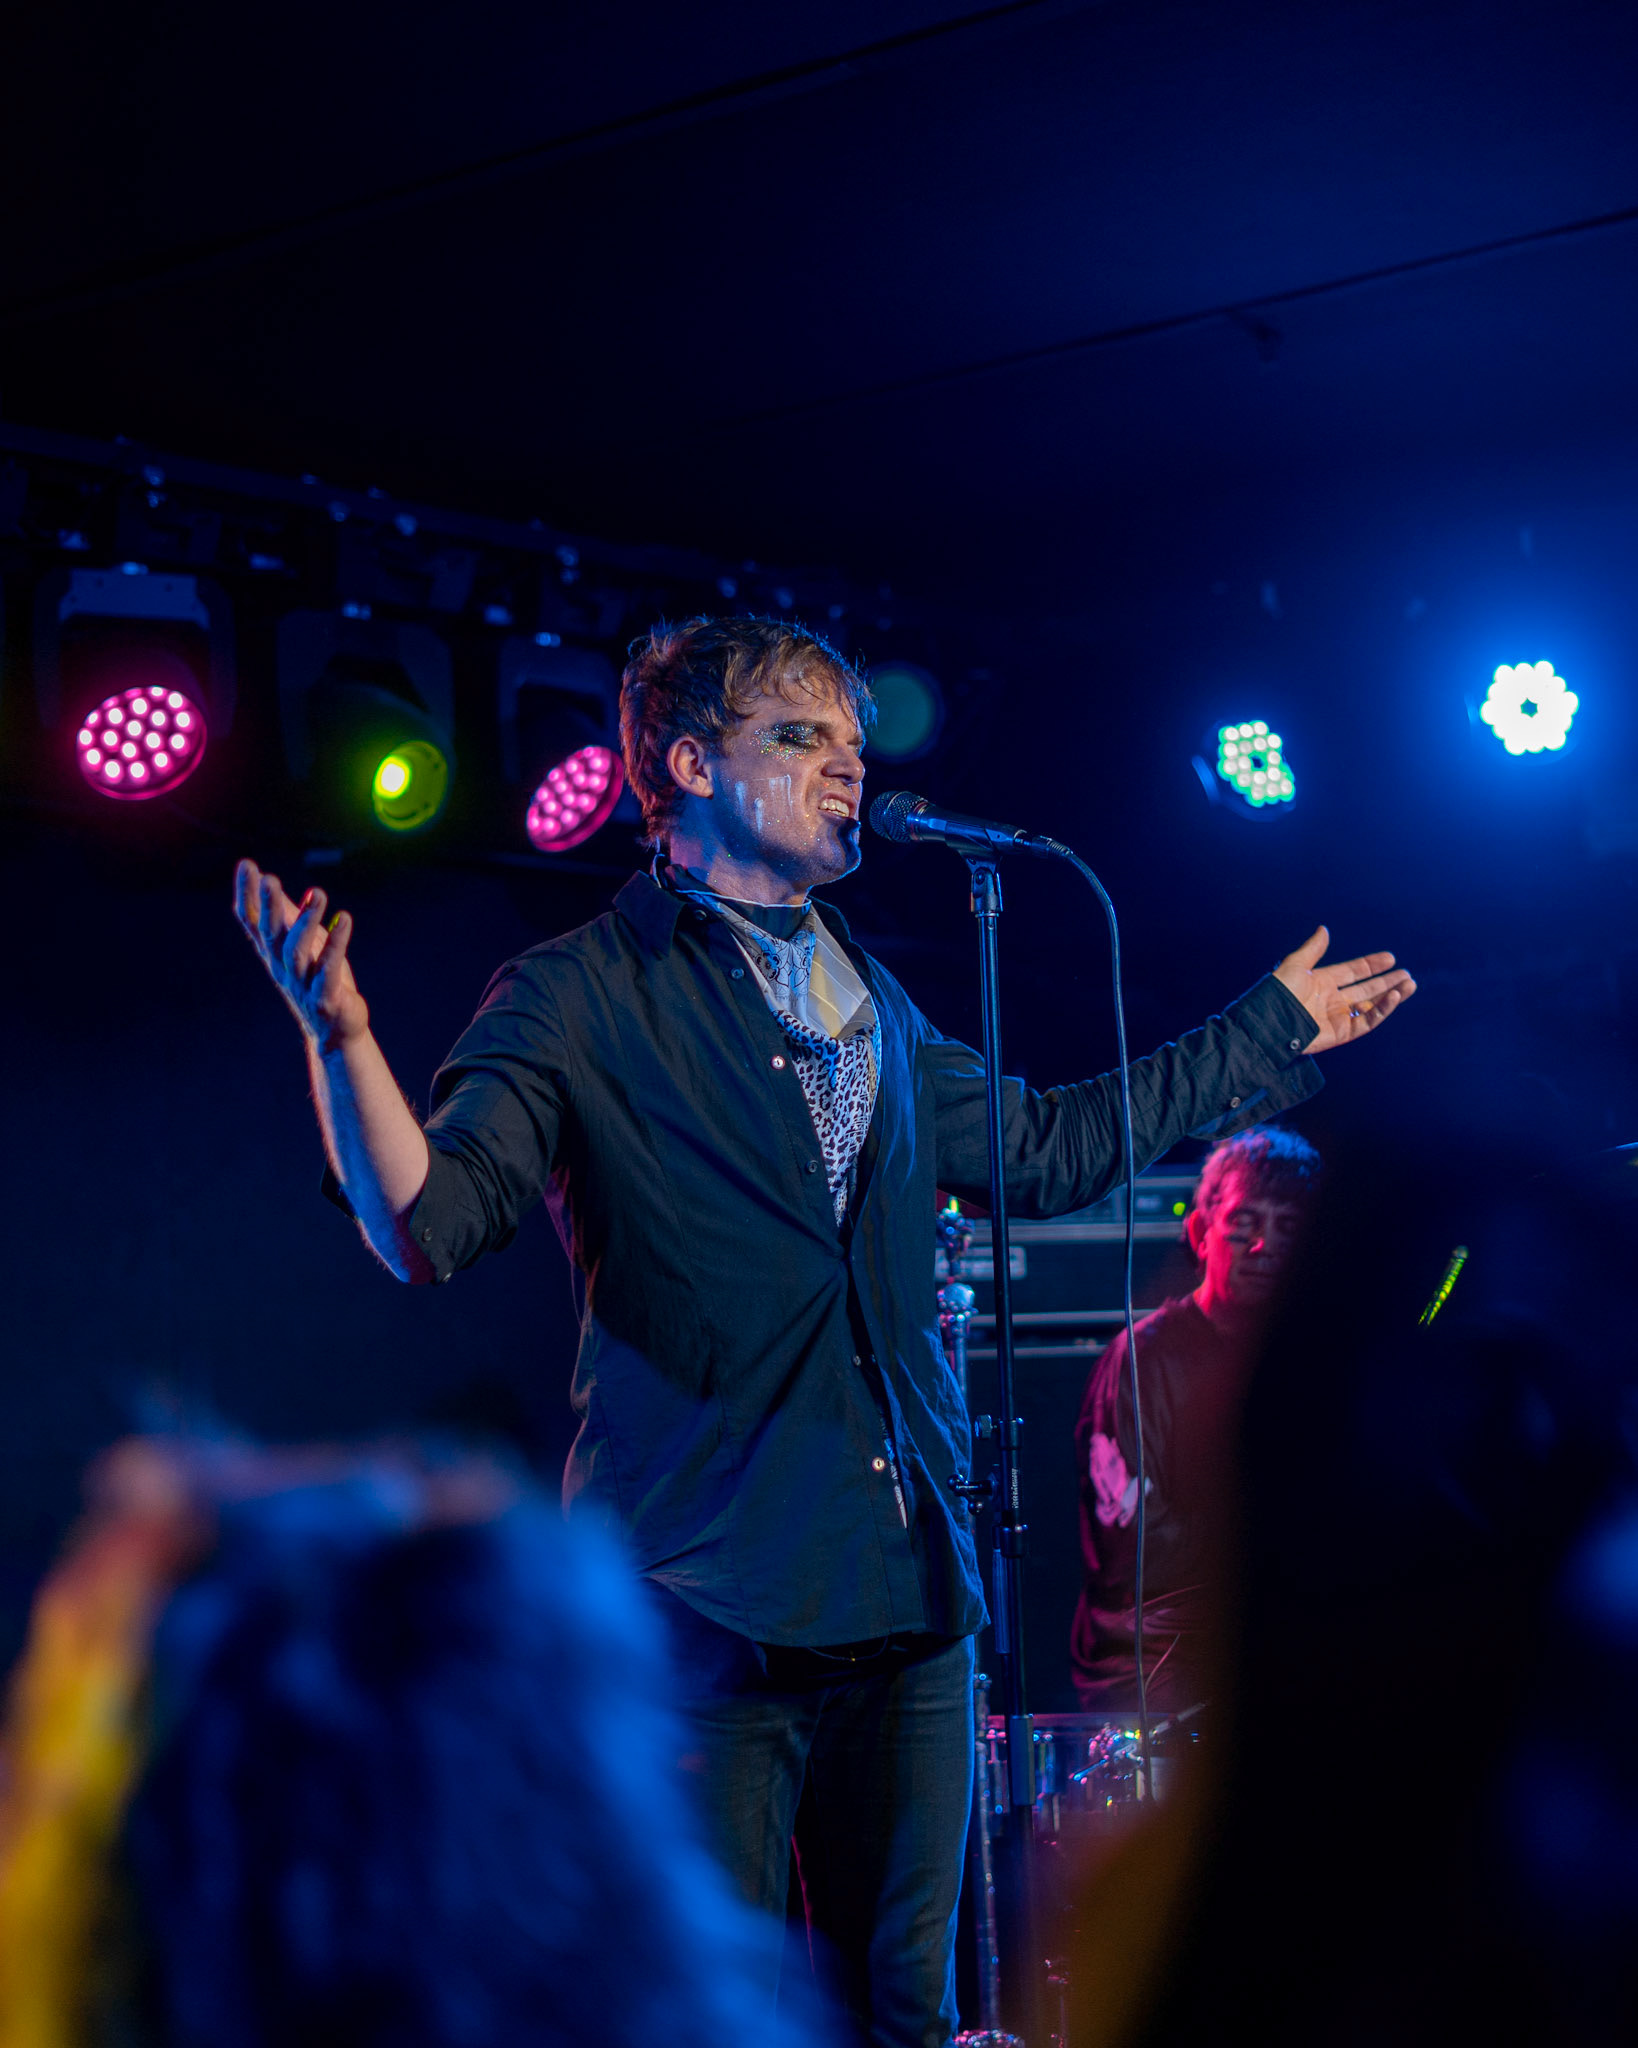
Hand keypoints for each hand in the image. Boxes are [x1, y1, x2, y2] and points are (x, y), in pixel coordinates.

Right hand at [233, 859, 368, 1052]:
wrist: (336, 1030)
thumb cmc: (318, 979)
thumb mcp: (301, 942)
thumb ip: (286, 914)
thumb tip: (268, 878)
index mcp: (273, 953)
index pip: (252, 921)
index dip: (248, 894)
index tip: (246, 864)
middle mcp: (282, 968)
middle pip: (271, 934)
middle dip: (269, 907)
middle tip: (269, 878)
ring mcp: (302, 984)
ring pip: (297, 951)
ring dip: (306, 921)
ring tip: (318, 893)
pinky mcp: (326, 997)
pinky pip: (329, 968)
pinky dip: (336, 943)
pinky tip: (345, 919)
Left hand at [1273, 925, 1415, 1053]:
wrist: (1270, 1022)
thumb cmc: (1278, 993)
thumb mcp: (1296, 965)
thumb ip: (1313, 949)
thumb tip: (1324, 929)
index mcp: (1322, 982)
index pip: (1352, 972)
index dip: (1371, 965)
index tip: (1391, 958)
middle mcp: (1332, 1000)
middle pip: (1366, 989)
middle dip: (1387, 982)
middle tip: (1406, 975)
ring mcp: (1337, 1017)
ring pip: (1371, 1005)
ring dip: (1391, 995)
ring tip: (1409, 984)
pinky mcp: (1341, 1033)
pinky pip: (1367, 1021)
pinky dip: (1382, 1010)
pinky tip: (1394, 996)